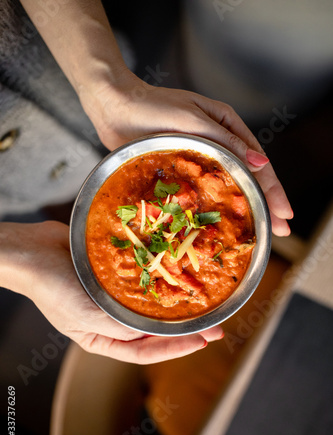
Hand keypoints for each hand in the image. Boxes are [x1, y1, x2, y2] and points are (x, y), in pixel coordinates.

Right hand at [4, 221, 222, 363]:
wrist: (35, 250)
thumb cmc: (53, 288)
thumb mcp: (89, 318)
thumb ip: (123, 327)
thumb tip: (157, 331)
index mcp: (104, 338)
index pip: (146, 351)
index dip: (176, 347)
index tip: (203, 341)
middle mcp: (113, 319)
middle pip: (155, 329)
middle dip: (184, 328)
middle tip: (214, 324)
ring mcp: (116, 295)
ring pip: (153, 304)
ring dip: (177, 303)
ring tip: (202, 302)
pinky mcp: (118, 272)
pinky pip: (145, 278)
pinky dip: (161, 278)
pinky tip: (178, 274)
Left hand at [82, 70, 292, 236]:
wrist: (115, 107)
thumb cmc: (152, 106)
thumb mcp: (192, 118)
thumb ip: (226, 141)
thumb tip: (261, 163)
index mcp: (227, 125)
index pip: (258, 161)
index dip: (273, 189)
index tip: (285, 213)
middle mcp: (218, 143)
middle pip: (249, 176)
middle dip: (267, 203)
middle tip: (281, 231)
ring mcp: (201, 156)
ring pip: (230, 185)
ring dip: (246, 207)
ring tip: (261, 230)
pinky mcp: (183, 168)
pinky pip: (205, 189)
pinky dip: (217, 205)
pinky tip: (224, 222)